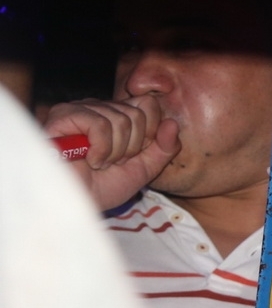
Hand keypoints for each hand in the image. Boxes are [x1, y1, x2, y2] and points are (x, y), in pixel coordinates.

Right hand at [42, 95, 179, 209]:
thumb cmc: (103, 188)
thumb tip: (172, 123)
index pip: (149, 105)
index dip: (148, 135)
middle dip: (131, 148)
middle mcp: (99, 107)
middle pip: (137, 114)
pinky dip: (100, 150)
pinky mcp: (63, 115)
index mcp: (118, 116)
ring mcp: (80, 108)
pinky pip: (100, 124)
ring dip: (114, 152)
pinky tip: (88, 160)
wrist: (75, 202)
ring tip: (98, 163)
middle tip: (112, 162)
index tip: (132, 156)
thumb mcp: (143, 170)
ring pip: (121, 120)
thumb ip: (164, 149)